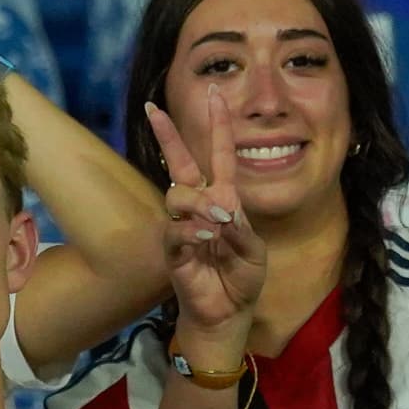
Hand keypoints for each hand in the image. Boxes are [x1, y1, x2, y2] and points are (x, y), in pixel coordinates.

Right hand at [148, 97, 267, 358]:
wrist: (228, 315)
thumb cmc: (242, 280)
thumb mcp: (254, 251)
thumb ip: (240, 228)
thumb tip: (220, 211)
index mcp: (224, 200)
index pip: (218, 156)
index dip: (217, 125)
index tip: (214, 93)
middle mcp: (200, 207)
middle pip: (180, 164)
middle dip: (168, 135)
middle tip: (154, 110)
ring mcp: (183, 227)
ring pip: (178, 195)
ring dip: (200, 204)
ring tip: (219, 223)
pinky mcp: (174, 250)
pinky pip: (176, 229)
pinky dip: (194, 231)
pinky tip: (208, 237)